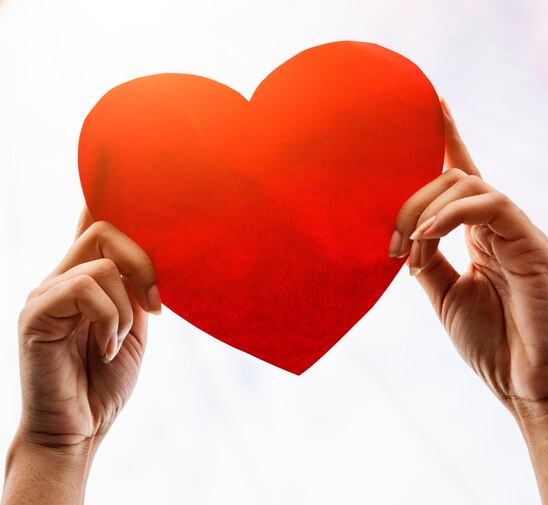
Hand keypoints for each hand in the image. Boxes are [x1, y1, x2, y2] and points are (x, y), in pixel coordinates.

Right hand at [16, 209, 160, 448]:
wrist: (81, 428)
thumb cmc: (107, 379)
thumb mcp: (133, 326)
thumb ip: (136, 288)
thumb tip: (149, 254)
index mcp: (87, 277)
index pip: (92, 222)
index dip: (104, 190)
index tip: (120, 161)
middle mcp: (63, 277)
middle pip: (105, 229)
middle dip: (144, 261)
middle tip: (157, 304)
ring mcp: (45, 293)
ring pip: (103, 263)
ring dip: (127, 307)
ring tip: (118, 341)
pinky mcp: (36, 313)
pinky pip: (86, 289)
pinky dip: (110, 320)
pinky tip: (105, 349)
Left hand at [389, 100, 547, 503]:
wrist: (529, 386)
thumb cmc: (491, 342)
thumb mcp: (444, 295)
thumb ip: (427, 259)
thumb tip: (405, 234)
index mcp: (479, 236)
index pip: (463, 176)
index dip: (449, 136)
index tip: (431, 104)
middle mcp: (499, 225)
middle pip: (451, 177)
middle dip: (410, 199)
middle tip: (389, 241)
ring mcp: (517, 231)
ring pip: (467, 185)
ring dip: (425, 209)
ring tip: (405, 246)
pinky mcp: (531, 242)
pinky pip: (489, 205)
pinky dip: (450, 216)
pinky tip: (425, 238)